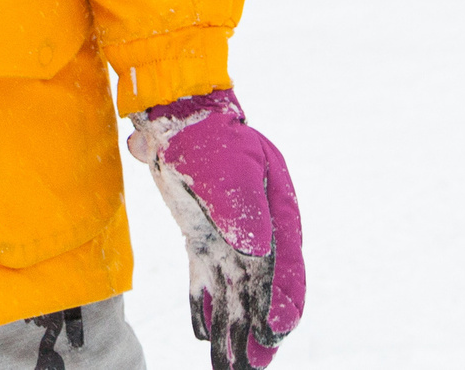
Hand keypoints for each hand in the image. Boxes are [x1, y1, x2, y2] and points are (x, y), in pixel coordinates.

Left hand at [127, 89, 303, 368]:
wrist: (178, 119)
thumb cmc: (208, 138)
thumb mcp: (229, 168)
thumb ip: (241, 208)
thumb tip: (255, 252)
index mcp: (278, 212)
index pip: (286, 266)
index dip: (282, 301)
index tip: (272, 331)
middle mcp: (260, 231)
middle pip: (264, 289)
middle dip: (258, 330)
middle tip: (250, 365)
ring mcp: (231, 237)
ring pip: (235, 292)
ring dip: (232, 328)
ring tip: (227, 367)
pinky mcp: (202, 239)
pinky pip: (206, 281)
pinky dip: (205, 307)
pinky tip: (204, 335)